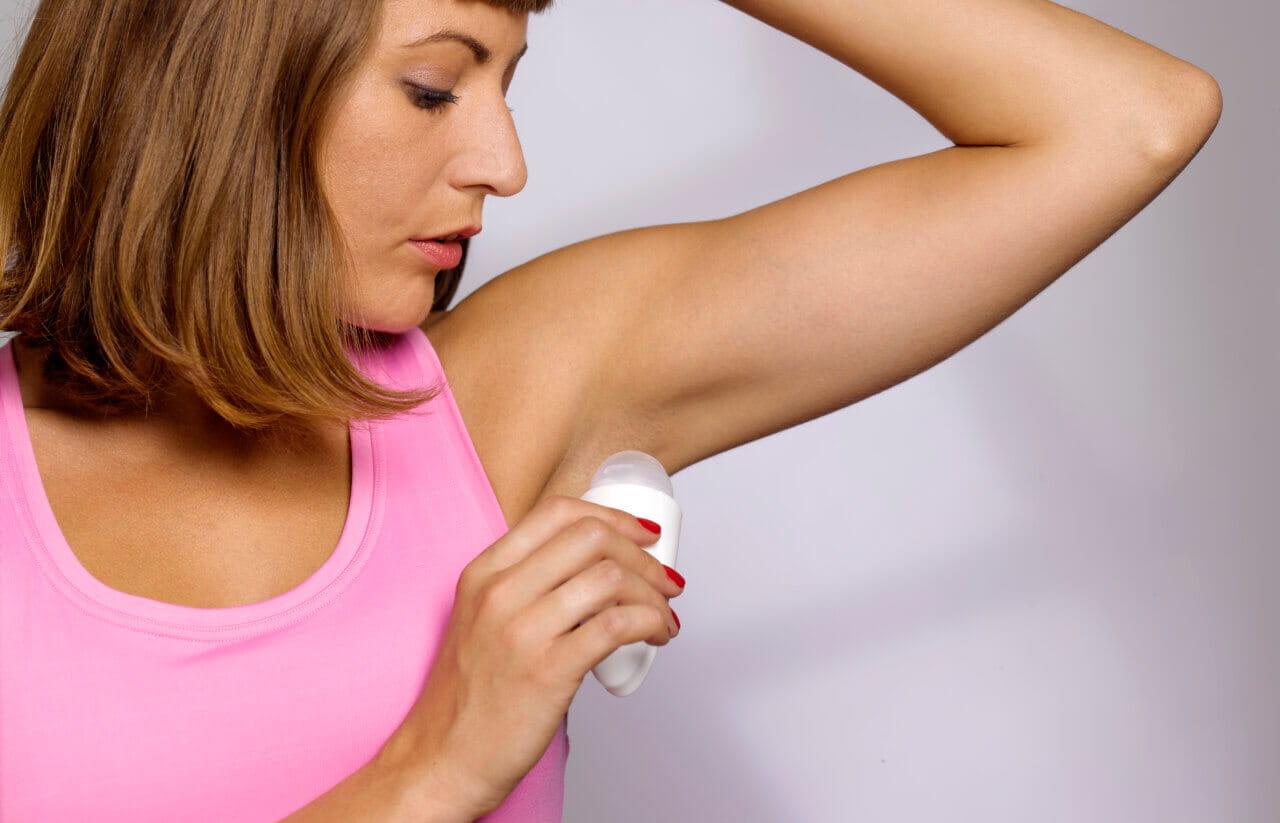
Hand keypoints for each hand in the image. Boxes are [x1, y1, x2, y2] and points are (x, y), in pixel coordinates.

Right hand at [377, 494, 684, 818]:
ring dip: (653, 594)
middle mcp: (499, 592)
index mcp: (483, 572)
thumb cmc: (469, 696)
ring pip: (610, 578)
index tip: (642, 534)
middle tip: (663, 580)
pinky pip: (616, 625)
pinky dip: (651, 622)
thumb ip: (525, 587)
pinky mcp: (547, 670)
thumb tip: (597, 572)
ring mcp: (521, 630)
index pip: (557, 513)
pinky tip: (656, 635)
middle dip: (642, 555)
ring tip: (663, 616)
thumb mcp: (481, 619)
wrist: (441, 758)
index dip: (612, 517)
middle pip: (591, 538)